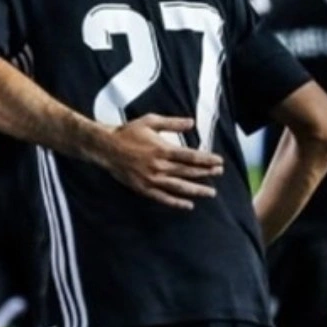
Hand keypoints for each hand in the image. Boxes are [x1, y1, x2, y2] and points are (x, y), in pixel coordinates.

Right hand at [94, 114, 223, 210]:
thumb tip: (191, 122)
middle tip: (219, 173)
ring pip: (179, 187)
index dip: (207, 160)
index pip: (190, 157)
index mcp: (162, 149)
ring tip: (211, 192)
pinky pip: (163, 198)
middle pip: (188, 172)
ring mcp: (152, 179)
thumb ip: (172, 123)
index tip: (219, 162)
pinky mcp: (144, 188)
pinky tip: (188, 205)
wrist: (106, 147)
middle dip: (206, 173)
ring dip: (197, 190)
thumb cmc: (129, 132)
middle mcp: (159, 166)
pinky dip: (177, 203)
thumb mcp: (150, 121)